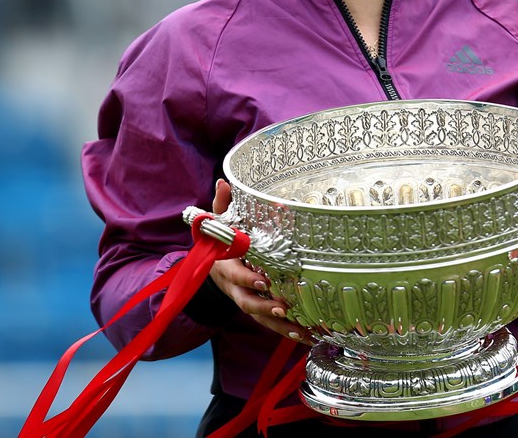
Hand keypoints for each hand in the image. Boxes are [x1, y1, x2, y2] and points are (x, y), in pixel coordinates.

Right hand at [208, 179, 313, 344]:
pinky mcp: (256, 310)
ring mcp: (245, 300)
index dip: (247, 279)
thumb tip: (224, 181)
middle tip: (283, 308)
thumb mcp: (217, 222)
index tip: (263, 281)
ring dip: (279, 325)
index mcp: (225, 266)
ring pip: (260, 317)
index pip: (235, 274)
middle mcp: (234, 287)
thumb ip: (222, 204)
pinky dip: (286, 331)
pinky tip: (307, 336)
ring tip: (301, 330)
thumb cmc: (219, 240)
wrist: (210, 264)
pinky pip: (270, 324)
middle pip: (247, 302)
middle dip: (264, 307)